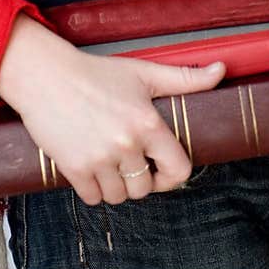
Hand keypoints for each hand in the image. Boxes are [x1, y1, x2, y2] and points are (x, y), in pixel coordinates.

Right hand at [0, 15, 225, 205]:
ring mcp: (98, 158)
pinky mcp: (73, 167)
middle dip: (140, 179)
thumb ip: (185, 78)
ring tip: (109, 161)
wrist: (46, 76)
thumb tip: (221, 70)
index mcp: (148, 123)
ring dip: (116, 185)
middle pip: (145, 189)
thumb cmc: (96, 72)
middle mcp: (125, 144)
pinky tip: (91, 166)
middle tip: (128, 160)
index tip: (162, 169)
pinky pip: (92, 198)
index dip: (173, 175)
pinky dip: (93, 189)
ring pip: (119, 197)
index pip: (178, 170)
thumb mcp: (144, 72)